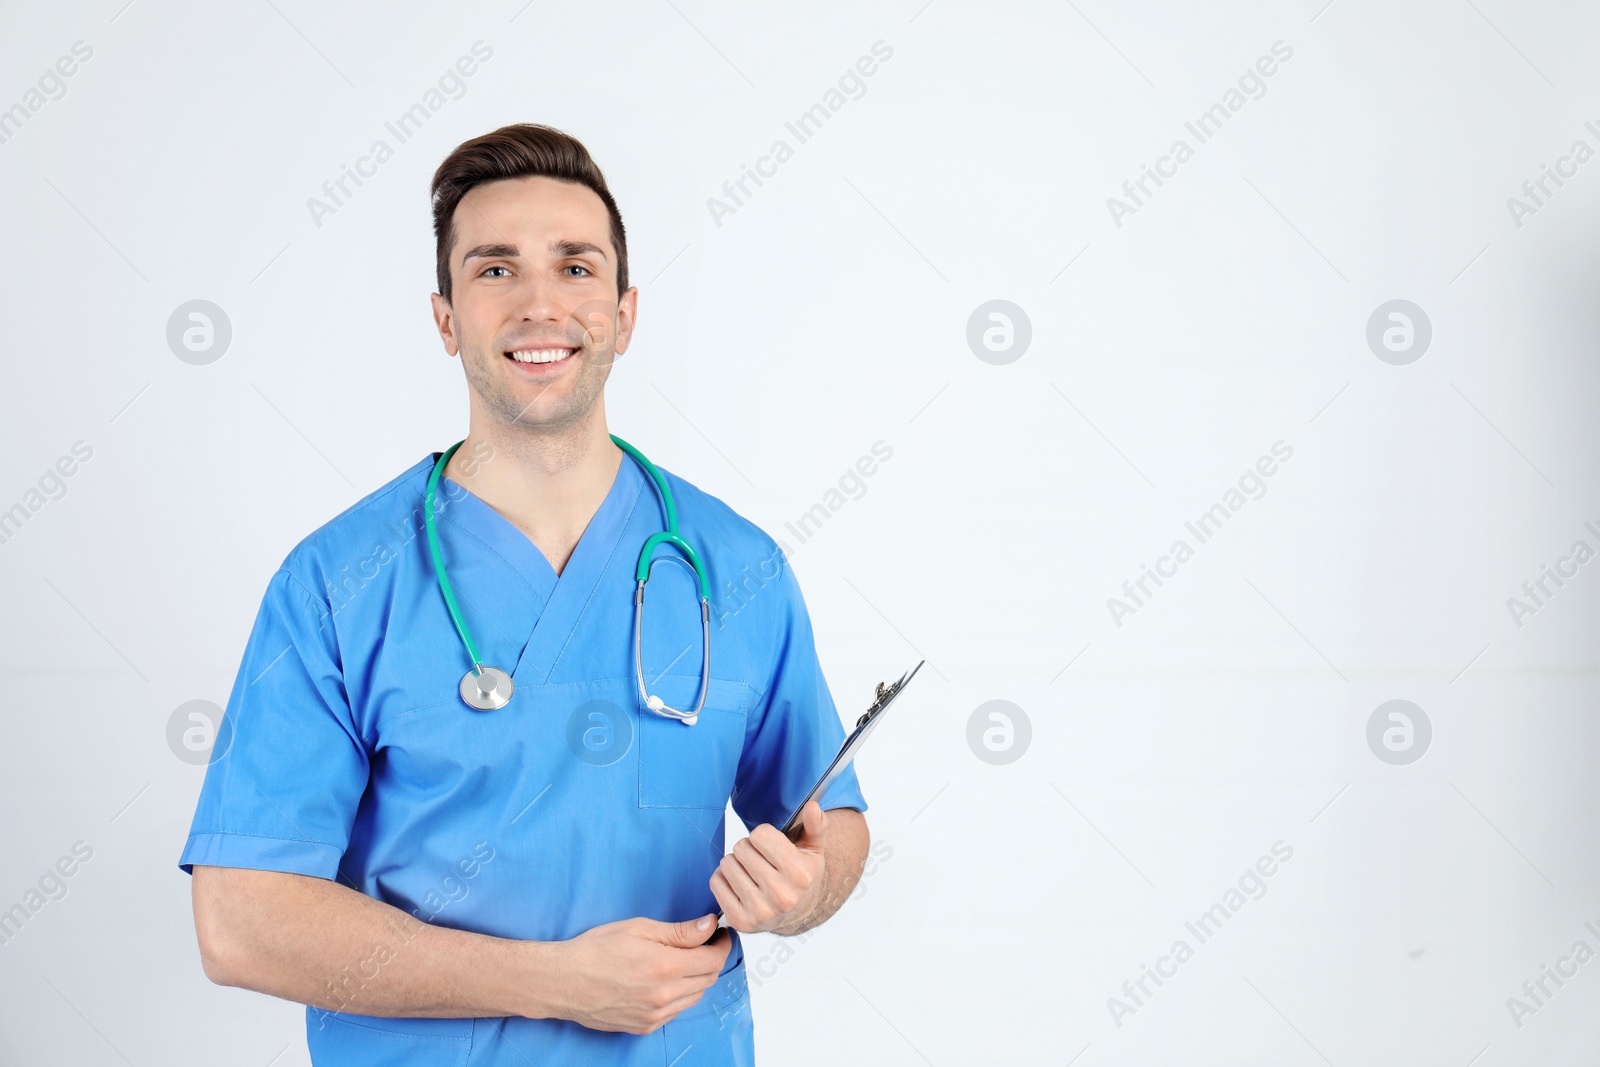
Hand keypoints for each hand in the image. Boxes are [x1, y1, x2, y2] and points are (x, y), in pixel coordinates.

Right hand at [548, 914, 730, 1034]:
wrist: (563, 982)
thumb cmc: (595, 950)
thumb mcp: (639, 929)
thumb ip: (680, 932)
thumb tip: (710, 925)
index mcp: (665, 967)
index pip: (713, 960)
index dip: (722, 945)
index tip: (720, 935)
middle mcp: (664, 996)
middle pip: (708, 979)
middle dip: (711, 959)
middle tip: (704, 944)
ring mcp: (655, 1015)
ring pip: (694, 997)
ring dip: (697, 978)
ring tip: (683, 961)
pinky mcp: (645, 1026)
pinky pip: (676, 1011)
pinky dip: (680, 995)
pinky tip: (665, 980)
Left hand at [711, 800, 826, 933]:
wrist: (796, 913)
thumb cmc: (801, 875)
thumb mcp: (814, 849)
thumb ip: (816, 825)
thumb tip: (813, 807)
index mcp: (800, 875)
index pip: (760, 835)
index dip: (763, 836)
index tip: (770, 846)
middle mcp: (782, 896)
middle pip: (742, 848)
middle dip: (748, 848)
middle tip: (759, 859)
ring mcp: (760, 911)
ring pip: (727, 864)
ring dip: (736, 863)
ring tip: (750, 871)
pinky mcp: (740, 921)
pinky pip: (716, 882)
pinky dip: (723, 878)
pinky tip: (739, 884)